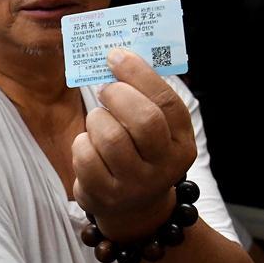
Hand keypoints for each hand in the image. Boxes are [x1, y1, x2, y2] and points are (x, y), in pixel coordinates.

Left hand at [72, 48, 196, 242]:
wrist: (132, 208)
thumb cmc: (139, 153)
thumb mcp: (155, 131)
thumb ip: (145, 98)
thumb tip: (118, 55)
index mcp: (181, 144)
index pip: (166, 103)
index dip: (139, 74)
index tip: (116, 55)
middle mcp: (163, 167)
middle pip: (144, 120)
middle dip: (118, 95)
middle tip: (106, 89)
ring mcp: (134, 185)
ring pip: (110, 137)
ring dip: (97, 119)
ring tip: (98, 121)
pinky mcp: (104, 195)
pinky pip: (85, 156)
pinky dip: (82, 143)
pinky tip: (89, 145)